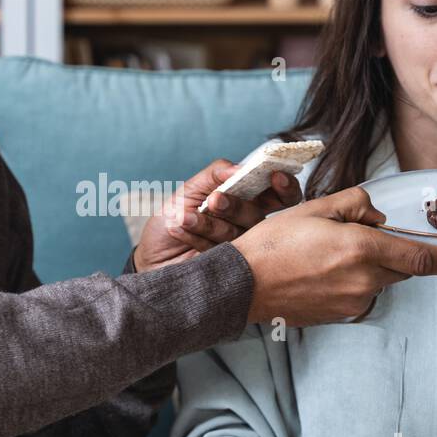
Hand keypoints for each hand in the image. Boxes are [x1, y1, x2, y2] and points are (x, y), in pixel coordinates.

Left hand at [133, 158, 302, 271]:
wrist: (152, 254)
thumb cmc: (175, 217)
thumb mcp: (190, 189)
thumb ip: (215, 174)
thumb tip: (239, 168)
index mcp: (247, 203)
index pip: (279, 196)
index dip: (285, 186)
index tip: (275, 177)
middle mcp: (248, 227)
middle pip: (257, 216)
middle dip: (235, 206)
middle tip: (214, 201)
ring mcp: (241, 251)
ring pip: (236, 234)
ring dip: (206, 223)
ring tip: (182, 217)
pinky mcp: (227, 269)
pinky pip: (217, 250)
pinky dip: (194, 235)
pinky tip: (177, 228)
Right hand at [232, 186, 436, 325]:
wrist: (242, 286)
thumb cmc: (272, 244)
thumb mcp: (314, 208)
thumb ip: (355, 205)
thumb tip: (377, 217)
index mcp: (362, 250)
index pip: (421, 258)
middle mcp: (364, 280)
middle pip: (397, 266)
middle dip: (388, 252)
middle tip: (351, 238)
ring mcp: (352, 303)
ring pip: (377, 280)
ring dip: (364, 266)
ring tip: (322, 255)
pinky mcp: (339, 316)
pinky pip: (358, 294)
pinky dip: (348, 281)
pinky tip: (317, 272)